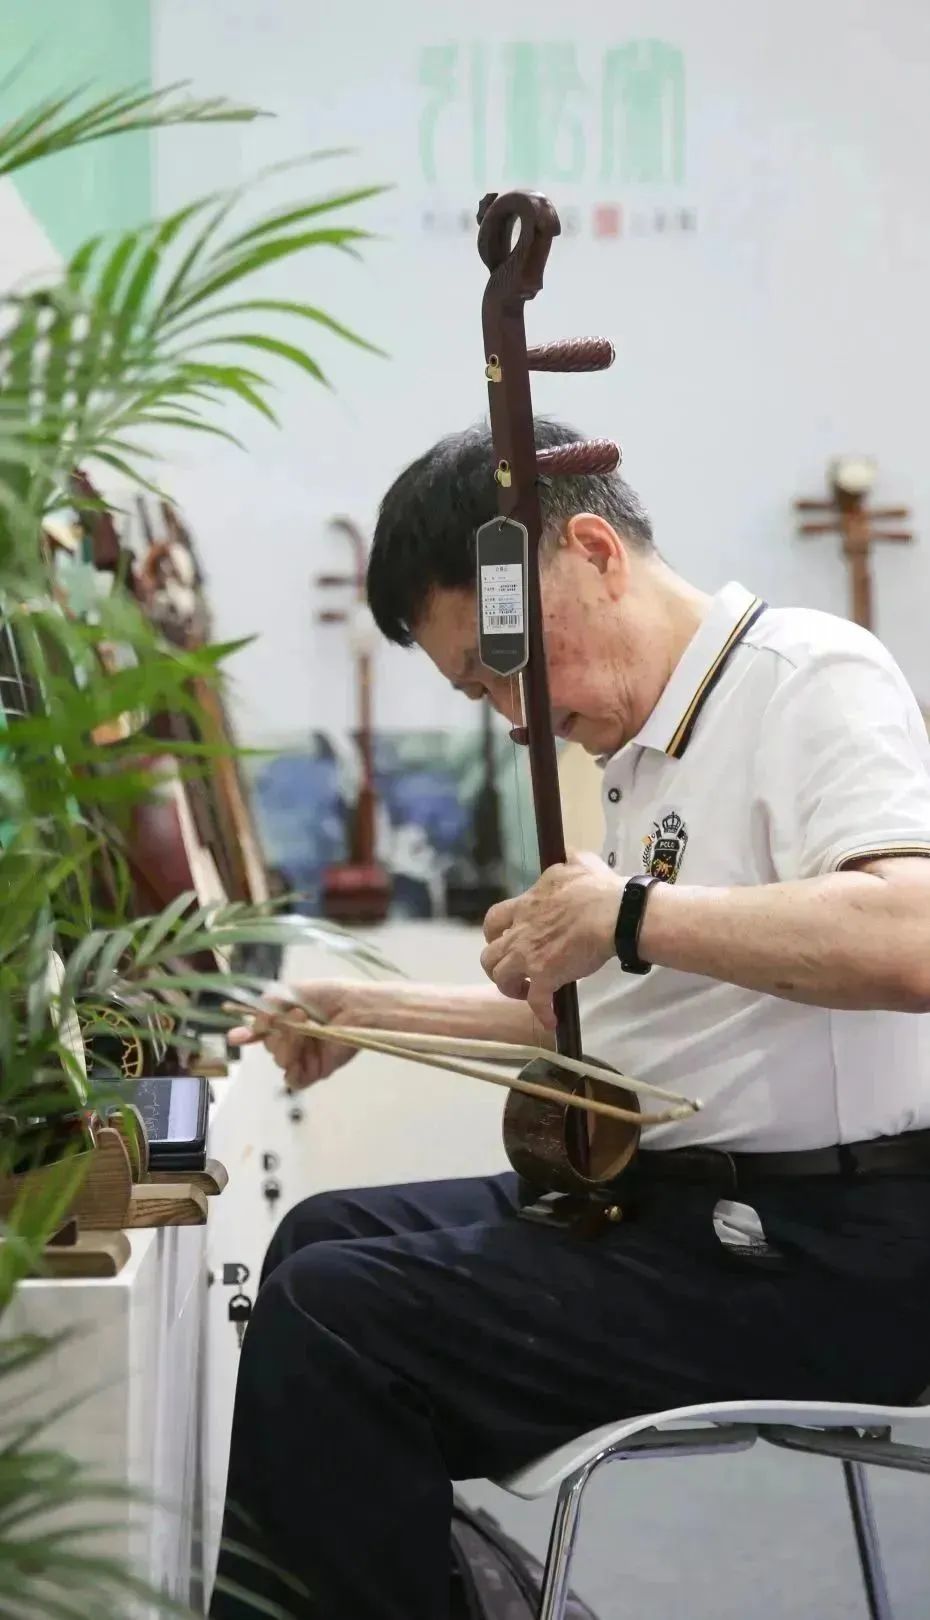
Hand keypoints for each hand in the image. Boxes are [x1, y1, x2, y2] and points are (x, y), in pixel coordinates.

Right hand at [227, 979, 364, 1090]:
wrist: (358, 1008)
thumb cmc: (332, 995)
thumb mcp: (295, 992)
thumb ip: (270, 1005)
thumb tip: (252, 1021)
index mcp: (289, 1020)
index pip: (263, 1030)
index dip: (247, 1034)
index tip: (235, 1036)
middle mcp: (296, 1040)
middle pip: (270, 1045)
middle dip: (277, 1030)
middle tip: (296, 1015)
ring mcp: (306, 1057)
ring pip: (279, 1061)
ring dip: (287, 1044)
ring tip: (305, 1027)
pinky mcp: (316, 1071)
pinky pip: (294, 1079)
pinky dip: (294, 1064)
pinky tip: (303, 1048)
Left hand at [480, 852, 623, 1028]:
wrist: (614, 914)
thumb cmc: (598, 889)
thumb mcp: (579, 862)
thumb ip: (568, 860)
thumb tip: (570, 854)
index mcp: (525, 906)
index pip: (493, 921)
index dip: (494, 934)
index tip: (506, 940)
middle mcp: (520, 933)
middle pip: (489, 955)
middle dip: (497, 966)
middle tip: (515, 971)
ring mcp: (529, 956)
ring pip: (501, 979)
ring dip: (511, 989)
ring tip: (528, 993)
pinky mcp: (546, 977)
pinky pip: (537, 1003)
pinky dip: (543, 1014)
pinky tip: (552, 1021)